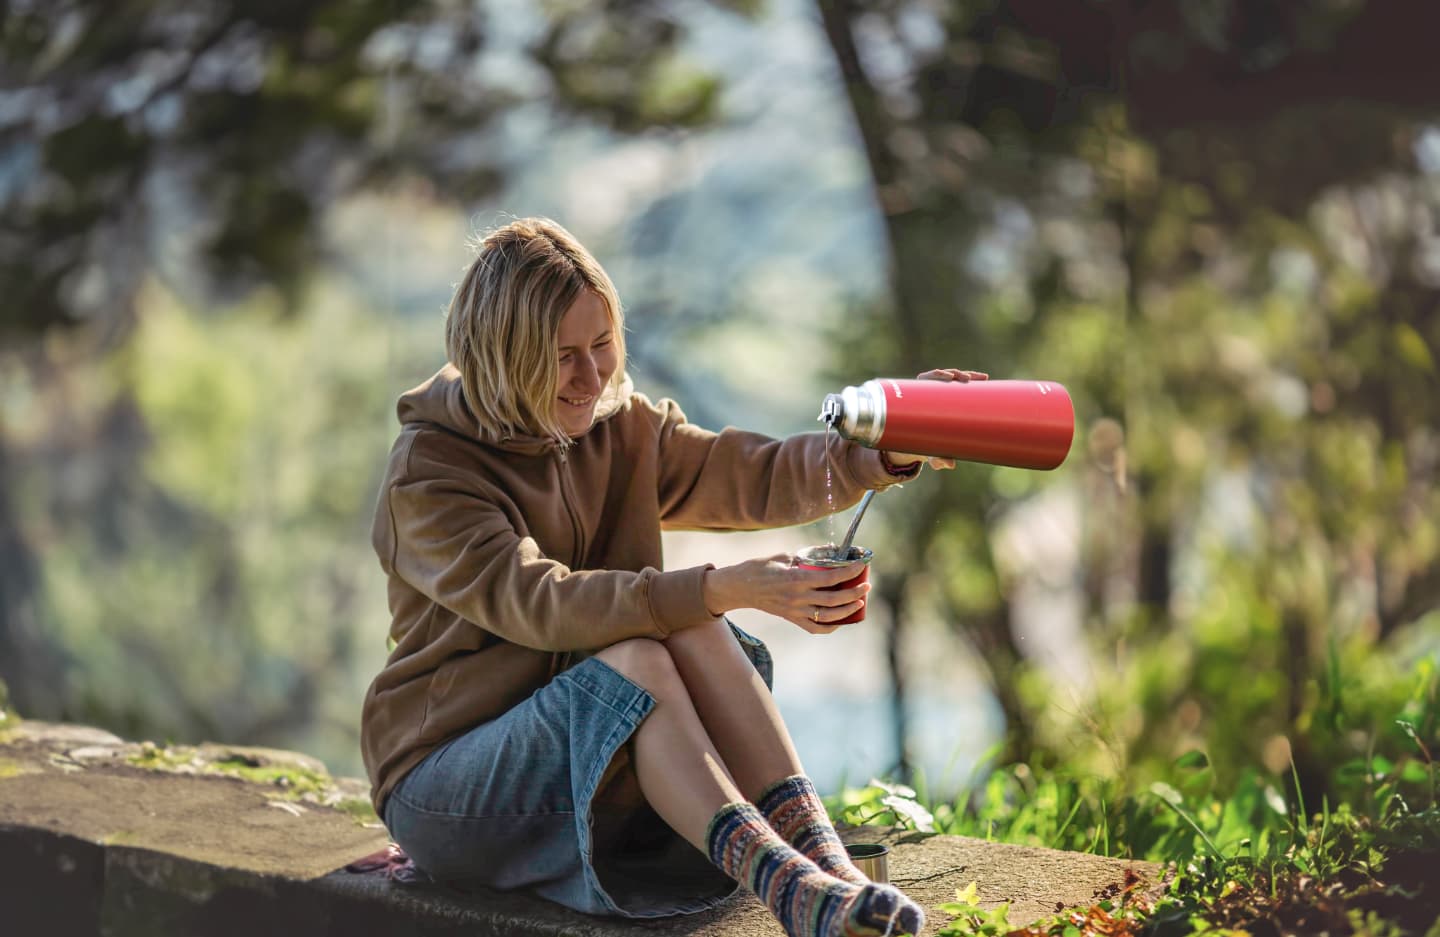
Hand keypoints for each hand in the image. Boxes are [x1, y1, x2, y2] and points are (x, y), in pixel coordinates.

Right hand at [703, 554, 869, 633]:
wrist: (739, 587)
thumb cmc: (759, 568)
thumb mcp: (783, 556)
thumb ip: (806, 557)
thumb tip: (829, 553)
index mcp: (796, 580)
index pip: (830, 577)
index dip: (849, 572)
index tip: (861, 566)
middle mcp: (797, 598)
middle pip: (834, 599)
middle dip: (855, 592)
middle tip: (867, 585)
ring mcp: (794, 611)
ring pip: (828, 616)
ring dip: (848, 610)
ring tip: (859, 601)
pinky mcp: (791, 618)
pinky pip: (815, 628)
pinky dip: (830, 626)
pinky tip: (841, 619)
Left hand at [882, 368, 988, 470]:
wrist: (924, 441)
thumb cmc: (923, 442)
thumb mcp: (929, 449)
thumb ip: (937, 457)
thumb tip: (950, 465)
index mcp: (918, 397)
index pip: (927, 378)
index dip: (937, 375)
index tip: (948, 377)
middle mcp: (929, 390)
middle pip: (942, 375)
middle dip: (955, 374)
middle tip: (966, 378)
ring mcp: (941, 390)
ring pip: (955, 378)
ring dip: (968, 376)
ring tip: (981, 378)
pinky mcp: (951, 394)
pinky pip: (962, 385)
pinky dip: (973, 382)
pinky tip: (984, 380)